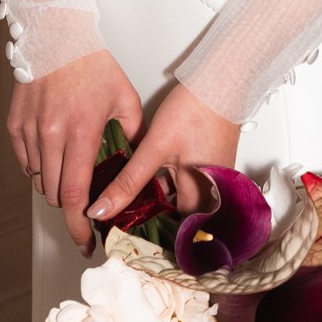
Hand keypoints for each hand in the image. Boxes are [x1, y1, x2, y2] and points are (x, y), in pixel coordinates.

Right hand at [9, 49, 142, 250]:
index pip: (74, 194)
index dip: (79, 225)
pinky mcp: (14, 125)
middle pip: (55, 194)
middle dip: (70, 208)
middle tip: (85, 208)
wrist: (57, 35)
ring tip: (71, 174)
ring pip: (38, 180)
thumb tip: (144, 164)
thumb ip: (134, 135)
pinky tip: (54, 158)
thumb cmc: (92, 64)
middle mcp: (50, 135)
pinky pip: (25, 162)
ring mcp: (29, 130)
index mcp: (80, 132)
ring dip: (55, 186)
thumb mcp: (125, 98)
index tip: (86, 240)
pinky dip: (38, 168)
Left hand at [85, 81, 241, 223]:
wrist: (219, 82)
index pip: (174, 236)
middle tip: (117, 220)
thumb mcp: (154, 148)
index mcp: (201, 198)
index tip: (122, 237)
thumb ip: (128, 182)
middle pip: (176, 222)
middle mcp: (212, 197)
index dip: (148, 239)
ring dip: (155, 204)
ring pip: (178, 204)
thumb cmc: (194, 111)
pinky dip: (164, 188)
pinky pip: (183, 189)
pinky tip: (144, 181)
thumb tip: (102, 211)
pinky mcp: (207, 170)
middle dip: (148, 221)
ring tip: (125, 202)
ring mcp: (211, 183)